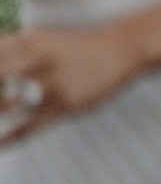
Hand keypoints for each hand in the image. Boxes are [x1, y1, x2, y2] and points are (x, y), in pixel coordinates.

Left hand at [0, 26, 139, 144]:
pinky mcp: (67, 105)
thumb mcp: (44, 39)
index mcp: (31, 42)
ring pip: (9, 107)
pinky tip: (1, 144)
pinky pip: (34, 126)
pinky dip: (13, 138)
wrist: (125, 48)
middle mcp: (39, 61)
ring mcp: (53, 84)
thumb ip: (13, 49)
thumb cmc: (78, 46)